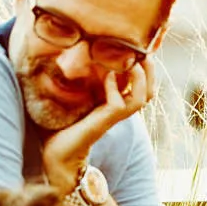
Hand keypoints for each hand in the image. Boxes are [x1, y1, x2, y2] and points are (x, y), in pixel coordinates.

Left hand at [42, 58, 154, 191]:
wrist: (56, 156)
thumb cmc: (59, 128)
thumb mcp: (71, 99)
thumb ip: (76, 82)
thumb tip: (69, 58)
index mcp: (115, 104)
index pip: (143, 87)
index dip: (146, 69)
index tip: (138, 49)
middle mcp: (119, 111)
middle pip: (150, 91)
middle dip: (150, 70)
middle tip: (143, 52)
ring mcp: (114, 117)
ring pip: (143, 97)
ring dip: (140, 77)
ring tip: (132, 61)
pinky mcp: (105, 122)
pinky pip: (120, 103)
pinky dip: (114, 86)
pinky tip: (106, 75)